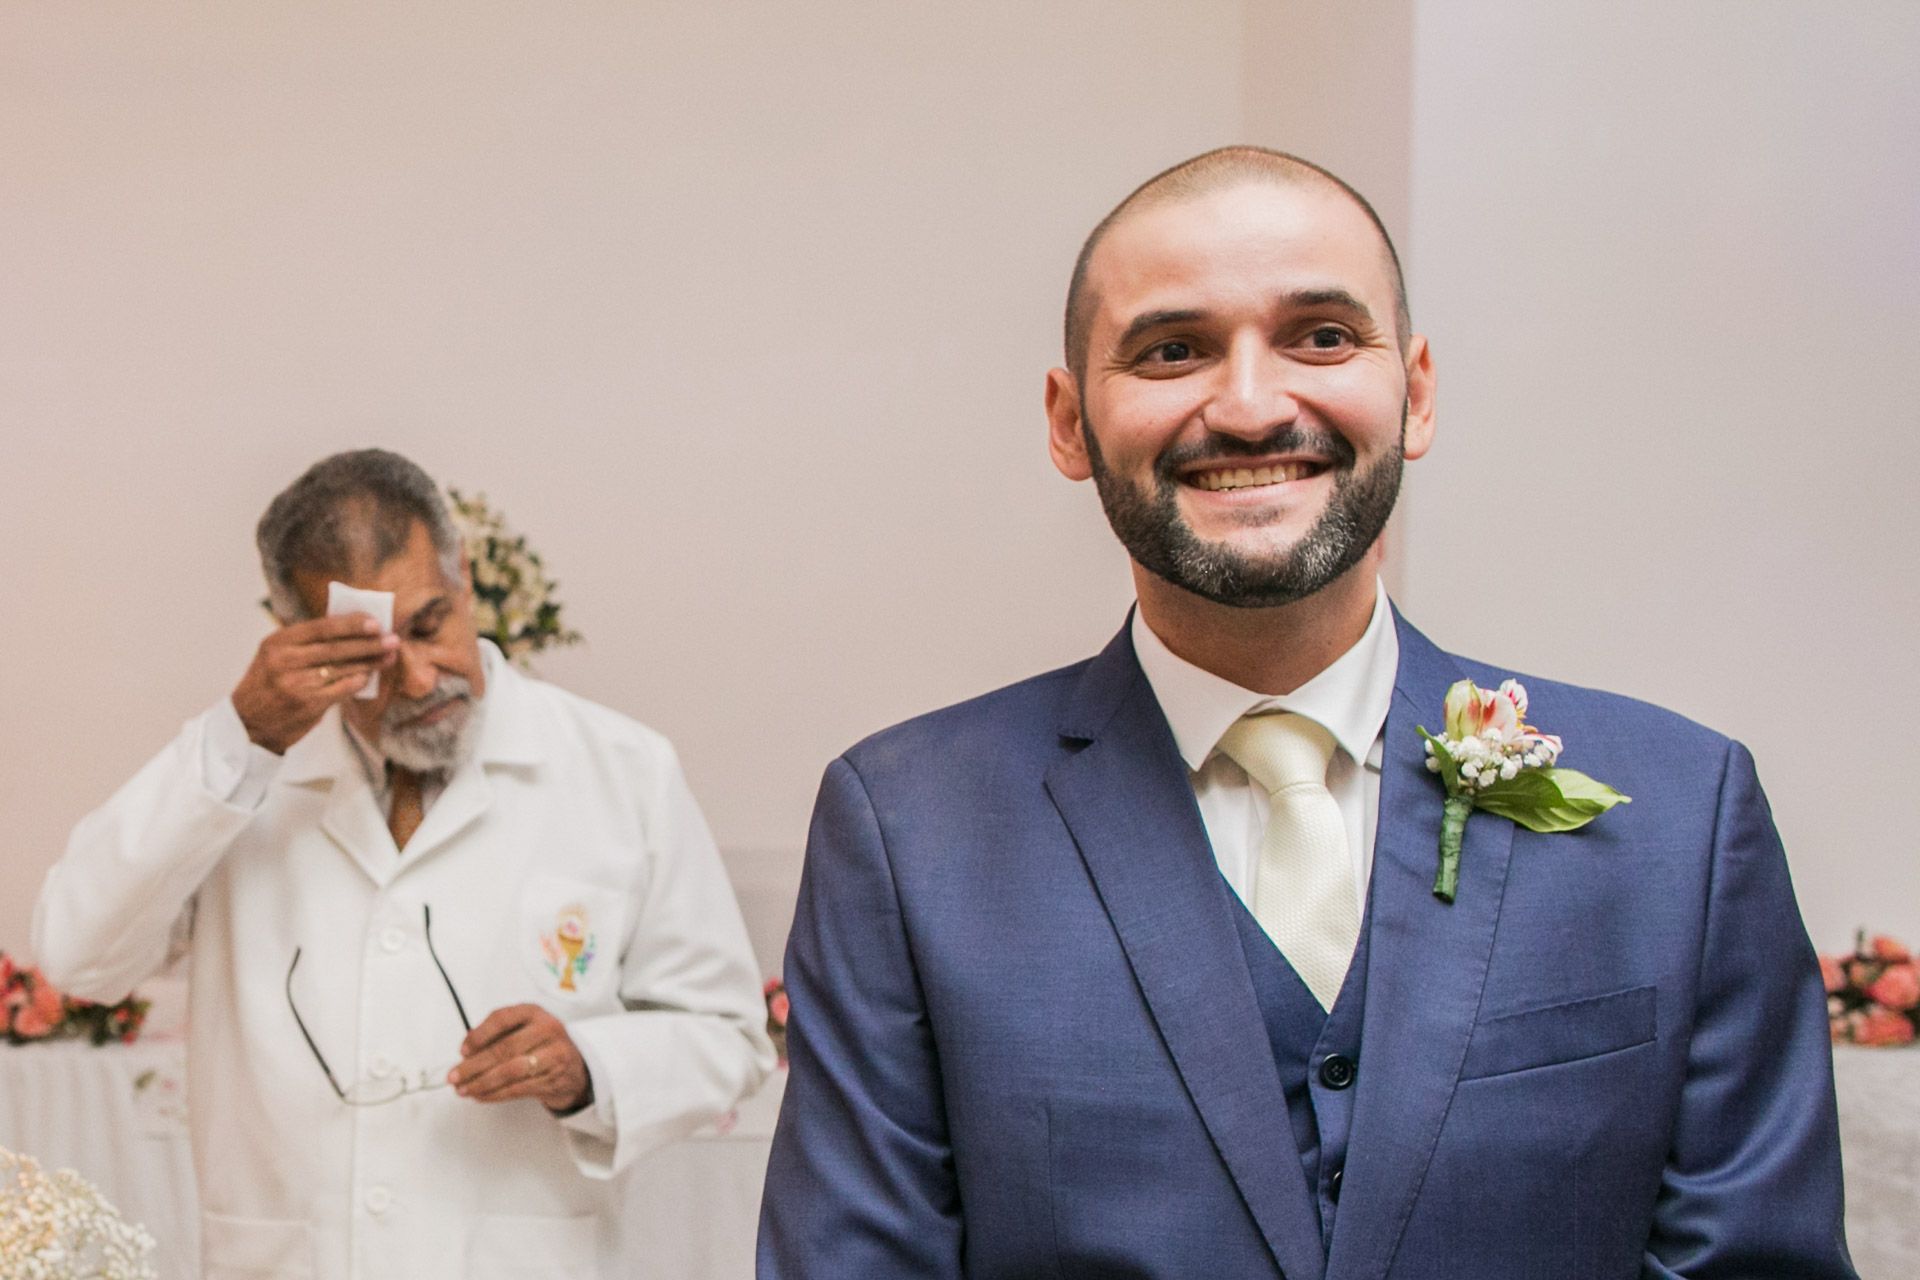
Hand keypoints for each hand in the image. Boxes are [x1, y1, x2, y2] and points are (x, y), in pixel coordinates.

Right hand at [231, 614, 397, 753]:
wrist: (248, 724)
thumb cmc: (270, 686)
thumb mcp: (277, 657)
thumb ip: (307, 644)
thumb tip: (353, 630)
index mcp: (278, 642)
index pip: (321, 627)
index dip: (351, 624)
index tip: (375, 622)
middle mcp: (285, 660)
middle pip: (336, 647)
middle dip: (368, 643)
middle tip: (392, 639)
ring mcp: (296, 682)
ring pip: (342, 668)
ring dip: (370, 662)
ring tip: (389, 656)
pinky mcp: (307, 703)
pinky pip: (342, 688)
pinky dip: (358, 681)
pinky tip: (369, 676)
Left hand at [448, 1004, 592, 1113]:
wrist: (574, 1066)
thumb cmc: (540, 1045)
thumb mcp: (523, 1029)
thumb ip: (496, 1036)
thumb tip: (466, 1055)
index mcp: (534, 1012)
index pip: (502, 1018)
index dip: (479, 1035)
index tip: (462, 1050)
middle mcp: (546, 1029)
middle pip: (504, 1048)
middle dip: (474, 1066)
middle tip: (454, 1076)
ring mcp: (554, 1054)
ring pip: (511, 1071)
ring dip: (482, 1083)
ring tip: (464, 1090)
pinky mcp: (554, 1077)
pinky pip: (518, 1088)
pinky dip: (495, 1094)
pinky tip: (481, 1096)